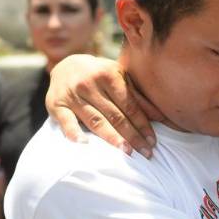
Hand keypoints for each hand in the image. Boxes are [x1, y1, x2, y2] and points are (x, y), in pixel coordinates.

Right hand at [44, 54, 161, 156]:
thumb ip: (138, 97)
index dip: (142, 124)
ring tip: (126, 152)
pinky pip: (66, 121)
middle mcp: (90, 83)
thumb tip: (161, 117)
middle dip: (132, 135)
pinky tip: (84, 145)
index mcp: (109, 74)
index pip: (129, 105)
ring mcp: (72, 94)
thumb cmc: (100, 76)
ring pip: (96, 120)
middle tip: (146, 153)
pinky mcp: (56, 104)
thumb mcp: (120, 78)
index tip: (153, 141)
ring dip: (112, 138)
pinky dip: (74, 133)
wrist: (66, 65)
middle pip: (115, 115)